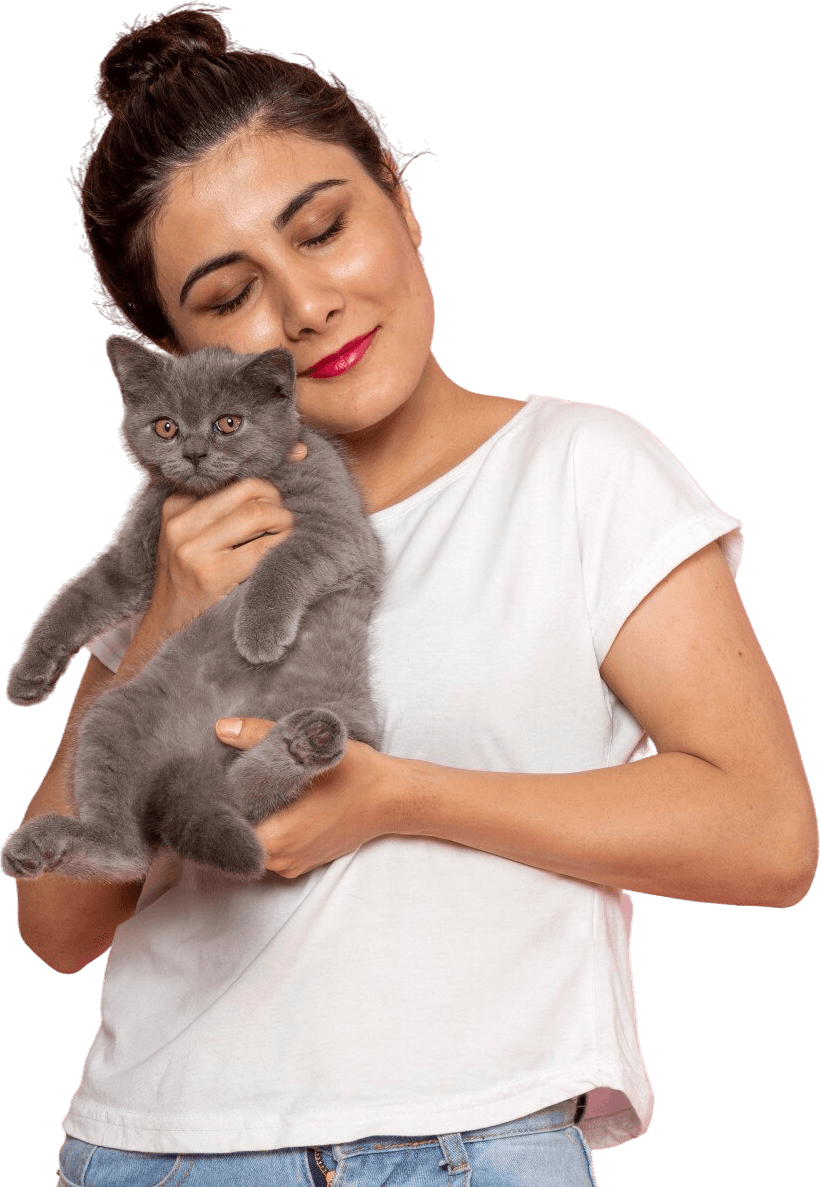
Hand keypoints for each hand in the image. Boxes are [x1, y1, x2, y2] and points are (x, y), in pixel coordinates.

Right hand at [150, 442, 307, 635]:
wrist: (166, 634)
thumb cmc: (194, 582)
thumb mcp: (197, 538)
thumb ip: (227, 507)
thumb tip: (296, 452)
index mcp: (175, 505)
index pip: (232, 475)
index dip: (271, 469)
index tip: (299, 456)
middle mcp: (180, 522)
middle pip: (250, 490)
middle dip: (280, 502)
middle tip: (289, 521)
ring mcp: (192, 548)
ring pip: (259, 514)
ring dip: (286, 524)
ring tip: (288, 539)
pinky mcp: (210, 574)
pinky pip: (263, 549)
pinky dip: (283, 549)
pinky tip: (286, 559)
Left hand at [215, 716, 396, 877]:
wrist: (393, 797)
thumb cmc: (356, 774)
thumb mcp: (310, 747)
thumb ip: (261, 736)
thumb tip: (222, 728)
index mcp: (278, 838)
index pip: (226, 826)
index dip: (217, 802)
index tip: (215, 778)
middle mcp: (281, 860)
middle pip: (239, 834)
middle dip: (234, 807)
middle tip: (232, 775)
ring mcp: (292, 865)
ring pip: (255, 841)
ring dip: (253, 817)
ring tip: (254, 786)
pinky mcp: (302, 863)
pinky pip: (273, 846)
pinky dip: (270, 826)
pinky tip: (278, 802)